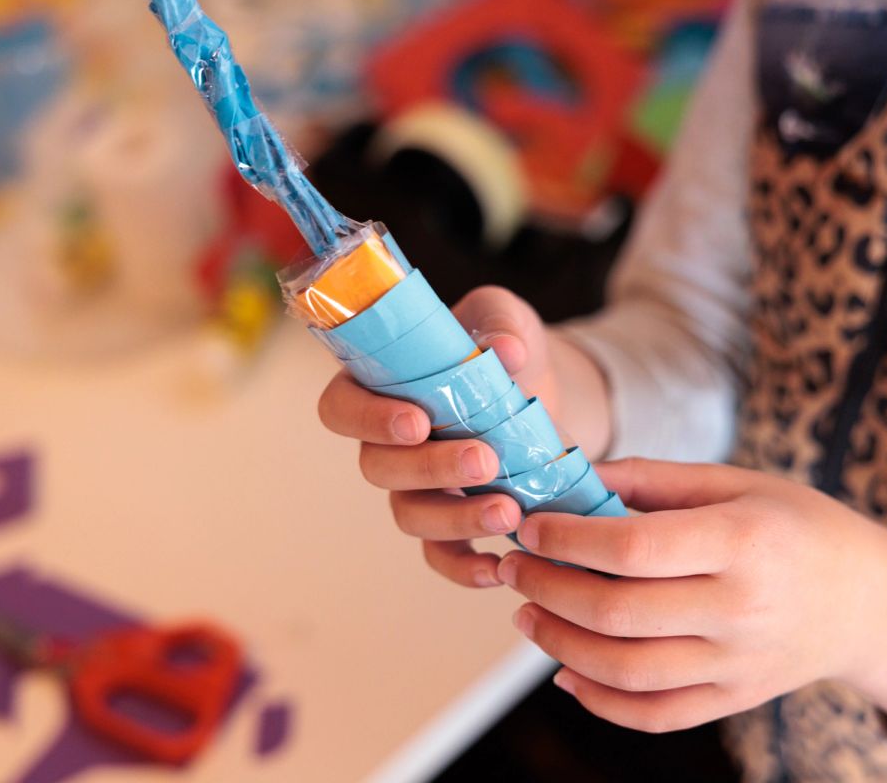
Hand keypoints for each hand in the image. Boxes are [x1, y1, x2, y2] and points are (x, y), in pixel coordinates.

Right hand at [317, 286, 556, 586]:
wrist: (544, 387)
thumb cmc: (503, 343)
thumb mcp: (502, 317)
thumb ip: (499, 325)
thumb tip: (507, 351)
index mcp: (377, 385)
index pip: (342, 408)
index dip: (370, 420)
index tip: (418, 422)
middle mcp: (386, 443)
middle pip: (379, 468)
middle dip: (431, 469)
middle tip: (485, 459)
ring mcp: (415, 487)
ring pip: (410, 515)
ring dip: (456, 518)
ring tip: (509, 511)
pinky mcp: (452, 521)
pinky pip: (441, 555)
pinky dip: (464, 568)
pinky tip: (497, 567)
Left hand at [500, 459, 886, 733]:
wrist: (870, 601)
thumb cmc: (798, 526)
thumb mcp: (738, 482)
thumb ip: (653, 480)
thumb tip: (573, 475)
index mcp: (741, 542)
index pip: (631, 547)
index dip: (567, 538)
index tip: (529, 525)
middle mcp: (740, 609)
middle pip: (617, 611)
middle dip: (547, 588)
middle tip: (512, 568)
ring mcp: (737, 663)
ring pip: (625, 670)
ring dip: (559, 644)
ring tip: (526, 615)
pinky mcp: (733, 698)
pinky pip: (655, 714)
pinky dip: (600, 701)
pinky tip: (565, 670)